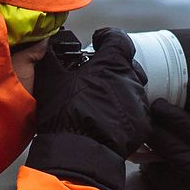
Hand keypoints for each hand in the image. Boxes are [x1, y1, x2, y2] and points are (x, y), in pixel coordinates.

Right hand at [25, 28, 150, 189]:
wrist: (80, 153)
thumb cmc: (65, 114)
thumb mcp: (51, 80)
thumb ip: (51, 57)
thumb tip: (46, 44)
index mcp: (112, 63)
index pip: (118, 38)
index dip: (108, 37)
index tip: (98, 41)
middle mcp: (130, 79)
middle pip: (127, 64)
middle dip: (112, 66)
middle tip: (95, 75)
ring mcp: (138, 103)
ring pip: (132, 88)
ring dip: (118, 89)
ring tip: (99, 100)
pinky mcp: (142, 124)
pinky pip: (135, 111)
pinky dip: (123, 111)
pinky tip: (107, 119)